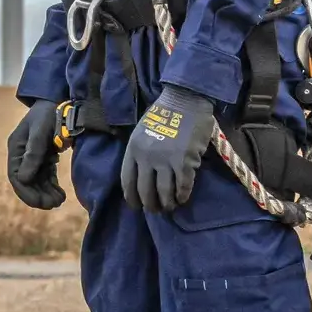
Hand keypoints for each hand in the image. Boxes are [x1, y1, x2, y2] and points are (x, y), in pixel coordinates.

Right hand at [7, 99, 66, 209]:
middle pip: (26, 181)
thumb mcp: (40, 132)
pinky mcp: (45, 157)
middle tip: (55, 204)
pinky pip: (45, 176)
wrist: (62, 103)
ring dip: (46, 193)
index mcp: (16, 147)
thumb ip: (33, 154)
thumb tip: (22, 178)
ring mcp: (33, 156)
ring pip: (36, 181)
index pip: (15, 175)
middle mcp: (22, 154)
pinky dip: (51, 186)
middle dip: (38, 195)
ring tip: (60, 201)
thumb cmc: (49, 113)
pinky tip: (61, 194)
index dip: (26, 192)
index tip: (41, 203)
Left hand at [122, 85, 216, 213]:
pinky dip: (182, 196)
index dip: (131, 197)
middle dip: (150, 205)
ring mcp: (165, 161)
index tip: (136, 206)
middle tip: (156, 210)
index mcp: (133, 149)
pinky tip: (183, 198)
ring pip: (164, 193)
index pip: (127, 181)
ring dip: (167, 204)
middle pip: (145, 191)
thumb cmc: (163, 114)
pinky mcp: (184, 162)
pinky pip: (183, 187)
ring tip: (171, 206)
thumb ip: (140, 153)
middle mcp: (146, 157)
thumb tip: (142, 176)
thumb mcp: (141, 132)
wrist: (184, 100)